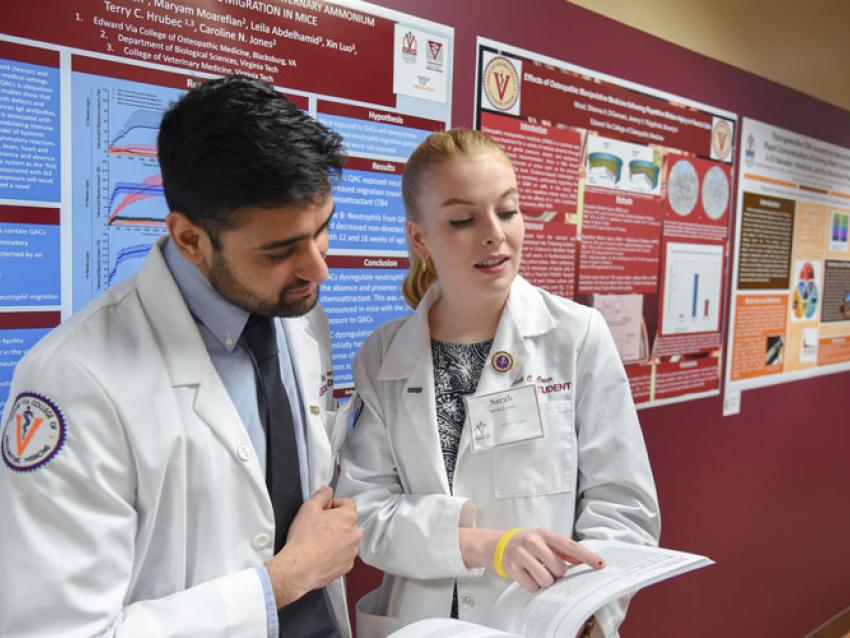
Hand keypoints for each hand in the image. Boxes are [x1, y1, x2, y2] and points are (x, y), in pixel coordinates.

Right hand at [266, 486, 361, 607]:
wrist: (299, 569)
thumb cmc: (304, 539)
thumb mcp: (308, 507)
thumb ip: (321, 495)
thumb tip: (327, 491)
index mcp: (349, 517)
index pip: (347, 503)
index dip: (333, 504)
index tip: (323, 511)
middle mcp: (355, 534)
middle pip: (348, 522)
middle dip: (335, 522)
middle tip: (318, 527)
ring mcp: (352, 552)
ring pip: (346, 539)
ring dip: (336, 538)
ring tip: (318, 543)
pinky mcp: (347, 566)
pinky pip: (343, 555)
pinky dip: (335, 554)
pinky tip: (321, 554)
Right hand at [459, 527, 603, 592]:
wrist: (496, 544)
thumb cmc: (526, 544)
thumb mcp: (544, 541)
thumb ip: (563, 550)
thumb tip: (583, 559)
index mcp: (544, 533)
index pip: (570, 546)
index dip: (587, 556)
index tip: (600, 564)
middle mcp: (532, 541)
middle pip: (559, 569)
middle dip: (556, 573)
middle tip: (547, 567)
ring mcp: (520, 554)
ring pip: (546, 580)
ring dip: (544, 580)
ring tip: (536, 572)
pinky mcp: (511, 567)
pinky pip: (532, 586)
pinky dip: (532, 585)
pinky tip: (527, 575)